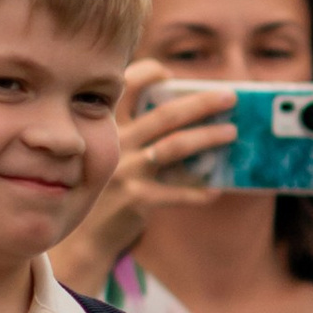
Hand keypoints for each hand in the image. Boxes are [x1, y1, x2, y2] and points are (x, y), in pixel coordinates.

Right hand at [54, 61, 237, 282]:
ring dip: (209, 137)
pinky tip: (216, 190)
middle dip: (202, 102)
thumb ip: (132, 133)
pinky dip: (200, 191)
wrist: (81, 239)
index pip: (125, 87)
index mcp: (106, 127)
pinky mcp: (136, 199)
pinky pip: (178, 192)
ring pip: (176, 146)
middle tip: (230, 96)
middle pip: (165, 114)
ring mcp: (126, 171)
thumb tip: (183, 115)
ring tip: (231, 133)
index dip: (149, 73)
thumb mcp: (106, 154)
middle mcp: (115, 143)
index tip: (170, 74)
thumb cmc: (102, 190)